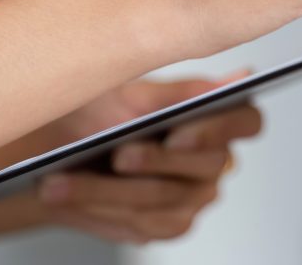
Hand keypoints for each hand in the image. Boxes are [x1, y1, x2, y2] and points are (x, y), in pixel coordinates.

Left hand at [37, 76, 261, 243]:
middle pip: (204, 165)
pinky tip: (65, 197)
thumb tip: (241, 76)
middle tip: (117, 155)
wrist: (54, 147)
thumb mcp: (133, 93)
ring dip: (107, 190)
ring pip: (163, 199)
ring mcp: (194, 196)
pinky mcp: (167, 225)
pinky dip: (99, 210)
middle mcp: (213, 160)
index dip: (219, 128)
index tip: (177, 132)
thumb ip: (182, 92)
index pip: (247, 121)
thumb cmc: (98, 111)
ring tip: (62, 180)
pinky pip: (141, 224)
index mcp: (216, 117)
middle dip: (155, 161)